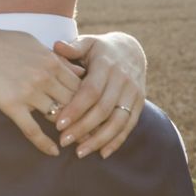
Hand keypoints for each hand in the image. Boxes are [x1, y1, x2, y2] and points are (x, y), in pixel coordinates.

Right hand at [0, 24, 84, 155]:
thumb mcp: (31, 42)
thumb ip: (56, 56)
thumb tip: (77, 68)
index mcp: (51, 60)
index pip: (81, 84)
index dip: (90, 101)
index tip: (96, 113)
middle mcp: (44, 75)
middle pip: (75, 102)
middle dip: (86, 119)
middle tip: (94, 133)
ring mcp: (28, 91)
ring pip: (57, 116)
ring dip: (68, 132)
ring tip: (76, 144)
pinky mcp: (11, 104)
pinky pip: (33, 129)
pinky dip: (45, 143)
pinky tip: (53, 152)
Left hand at [53, 32, 146, 158]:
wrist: (131, 49)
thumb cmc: (100, 48)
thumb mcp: (87, 42)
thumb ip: (73, 47)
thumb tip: (57, 46)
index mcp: (106, 65)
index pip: (90, 91)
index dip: (75, 108)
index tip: (58, 124)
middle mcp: (122, 80)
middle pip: (103, 109)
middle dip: (83, 128)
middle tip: (63, 141)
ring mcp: (133, 93)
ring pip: (118, 121)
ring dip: (99, 139)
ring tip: (80, 152)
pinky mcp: (139, 103)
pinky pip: (129, 125)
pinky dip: (117, 141)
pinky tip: (102, 153)